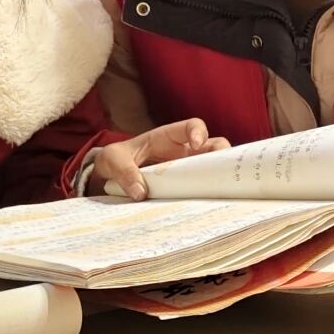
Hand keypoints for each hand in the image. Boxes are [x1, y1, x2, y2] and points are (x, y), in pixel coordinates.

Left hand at [89, 118, 228, 200]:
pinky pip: (202, 191)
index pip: (192, 126)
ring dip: (220, 178)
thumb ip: (124, 172)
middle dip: (223, 156)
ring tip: (221, 192)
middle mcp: (183, 152)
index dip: (199, 132)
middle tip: (222, 172)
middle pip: (215, 147)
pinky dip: (207, 196)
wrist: (109, 178)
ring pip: (215, 169)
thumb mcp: (113, 160)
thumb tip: (141, 193)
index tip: (196, 145)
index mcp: (168, 137)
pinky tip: (208, 206)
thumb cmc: (114, 160)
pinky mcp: (185, 189)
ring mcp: (187, 171)